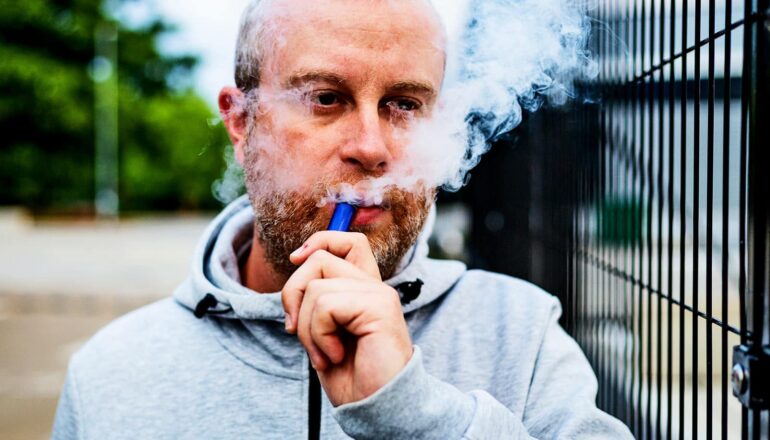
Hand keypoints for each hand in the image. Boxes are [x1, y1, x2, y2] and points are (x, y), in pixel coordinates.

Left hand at [282, 231, 412, 405]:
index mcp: (363, 290)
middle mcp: (374, 286)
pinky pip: (325, 305)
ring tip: (325, 354)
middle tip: (297, 331)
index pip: (349, 241)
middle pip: (319, 258)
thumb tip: (296, 264)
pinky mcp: (380, 306)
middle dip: (293, 294)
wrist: (376, 407)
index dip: (319, 241)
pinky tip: (334, 356)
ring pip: (316, 286)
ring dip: (307, 328)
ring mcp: (379, 294)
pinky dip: (318, 335)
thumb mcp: (321, 333)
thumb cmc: (352, 377)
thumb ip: (314, 300)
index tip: (296, 260)